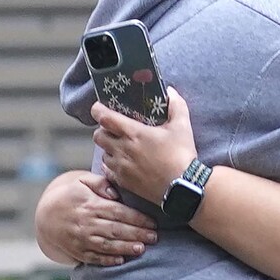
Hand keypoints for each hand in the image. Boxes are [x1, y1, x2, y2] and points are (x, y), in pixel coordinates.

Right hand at [34, 170, 156, 265]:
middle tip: (154, 237)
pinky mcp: (77, 250)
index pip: (119, 212)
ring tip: (142, 249)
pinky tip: (121, 260)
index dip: (138, 218)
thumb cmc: (71, 194)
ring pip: (107, 245)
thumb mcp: (83, 181)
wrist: (45, 214)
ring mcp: (81, 239)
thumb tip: (115, 192)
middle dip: (137, 234)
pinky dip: (107, 260)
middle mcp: (87, 223)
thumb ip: (101, 182)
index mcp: (92, 205)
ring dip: (125, 248)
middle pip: (116, 230)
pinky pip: (94, 257)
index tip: (153, 222)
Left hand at [93, 87, 197, 204]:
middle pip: (98, 136)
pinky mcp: (123, 182)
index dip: (98, 110)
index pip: (105, 118)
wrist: (182, 186)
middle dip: (103, 130)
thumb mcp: (182, 126)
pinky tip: (123, 162)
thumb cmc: (181, 154)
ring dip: (108, 148)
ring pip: (102, 153)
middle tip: (114, 129)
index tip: (99, 107)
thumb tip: (170, 92)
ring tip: (120, 146)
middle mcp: (122, 149)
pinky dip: (111, 164)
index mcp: (133, 133)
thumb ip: (176, 105)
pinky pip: (107, 170)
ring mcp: (120, 167)